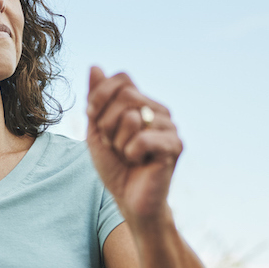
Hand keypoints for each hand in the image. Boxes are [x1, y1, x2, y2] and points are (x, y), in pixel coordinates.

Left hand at [86, 66, 182, 228]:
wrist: (130, 201)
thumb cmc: (115, 167)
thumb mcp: (97, 131)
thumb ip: (96, 100)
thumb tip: (95, 66)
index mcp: (143, 103)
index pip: (122, 78)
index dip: (101, 95)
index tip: (93, 117)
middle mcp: (160, 110)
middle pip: (124, 95)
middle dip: (107, 123)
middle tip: (113, 144)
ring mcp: (170, 126)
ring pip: (130, 116)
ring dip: (118, 141)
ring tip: (127, 155)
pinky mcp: (175, 145)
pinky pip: (141, 139)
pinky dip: (130, 154)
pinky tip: (140, 162)